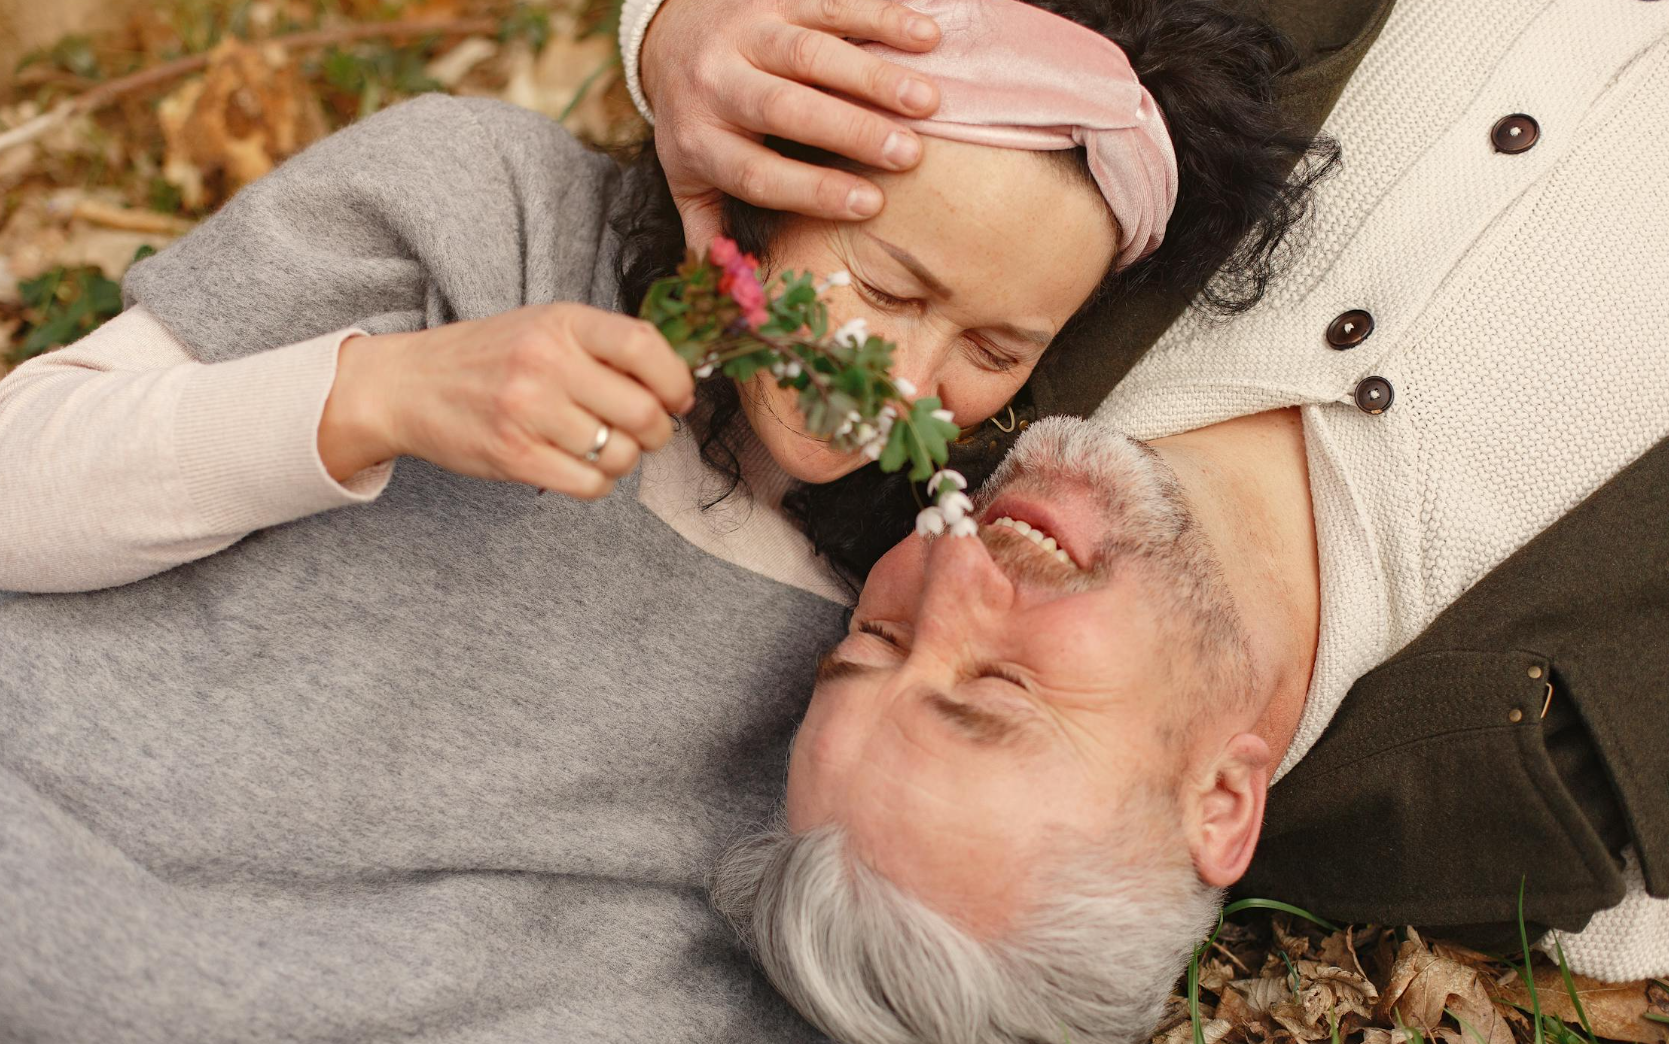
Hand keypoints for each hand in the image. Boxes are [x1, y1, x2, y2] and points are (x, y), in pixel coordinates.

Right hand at [319, 304, 695, 498]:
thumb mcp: (546, 327)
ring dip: (625, 459)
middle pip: (643, 411)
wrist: (409, 385)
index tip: (677, 397)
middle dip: (659, 431)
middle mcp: (545, 363)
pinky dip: (598, 482)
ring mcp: (528, 412)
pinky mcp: (515, 457)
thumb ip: (606, 346)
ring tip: (603, 446)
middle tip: (647, 432)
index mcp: (562, 322)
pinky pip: (590, 485)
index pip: (645, 346)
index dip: (676, 380)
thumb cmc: (490, 357)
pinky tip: (581, 466)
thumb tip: (678, 383)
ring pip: (621, 454)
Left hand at [640, 0, 942, 246]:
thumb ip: (711, 232)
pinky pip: (828, 2)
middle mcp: (716, 83)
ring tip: (928, 101)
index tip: (870, 204)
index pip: (756, 172)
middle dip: (849, 130)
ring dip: (873, 74)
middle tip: (909, 154)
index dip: (812, 189)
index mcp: (700, 141)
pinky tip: (926, 35)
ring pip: (809, 52)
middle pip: (784, 108)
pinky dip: (881, 14)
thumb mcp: (689, 179)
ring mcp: (745, 33)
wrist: (667, 36)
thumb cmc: (698, 123)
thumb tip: (737, 297)